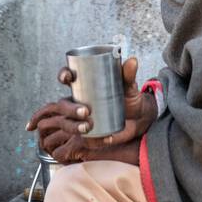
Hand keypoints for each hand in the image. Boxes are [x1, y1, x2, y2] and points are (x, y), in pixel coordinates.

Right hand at [25, 55, 156, 164]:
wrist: (139, 117)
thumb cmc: (129, 97)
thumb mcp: (129, 86)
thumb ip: (128, 75)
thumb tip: (132, 60)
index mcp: (85, 85)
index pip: (68, 77)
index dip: (63, 75)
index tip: (67, 77)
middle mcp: (78, 101)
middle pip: (62, 105)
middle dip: (69, 109)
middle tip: (85, 112)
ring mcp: (81, 119)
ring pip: (67, 124)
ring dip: (74, 127)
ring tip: (89, 127)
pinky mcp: (89, 134)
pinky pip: (85, 140)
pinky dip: (95, 140)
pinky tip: (107, 138)